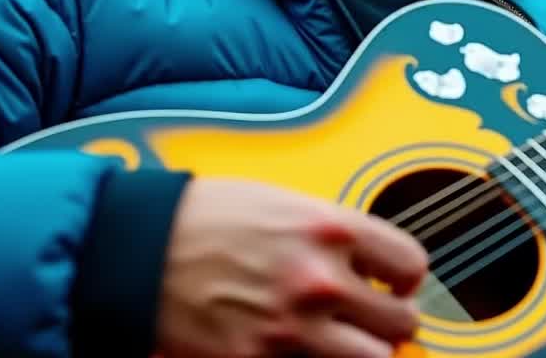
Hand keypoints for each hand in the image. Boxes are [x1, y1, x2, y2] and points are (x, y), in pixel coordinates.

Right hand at [157, 178, 427, 357]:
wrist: (135, 249)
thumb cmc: (201, 217)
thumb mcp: (283, 203)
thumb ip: (332, 233)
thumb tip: (367, 263)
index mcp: (329, 228)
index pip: (410, 263)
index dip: (406, 277)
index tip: (396, 282)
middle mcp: (319, 279)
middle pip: (401, 320)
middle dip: (391, 319)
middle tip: (374, 317)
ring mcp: (293, 328)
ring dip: (364, 349)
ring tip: (344, 340)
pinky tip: (298, 346)